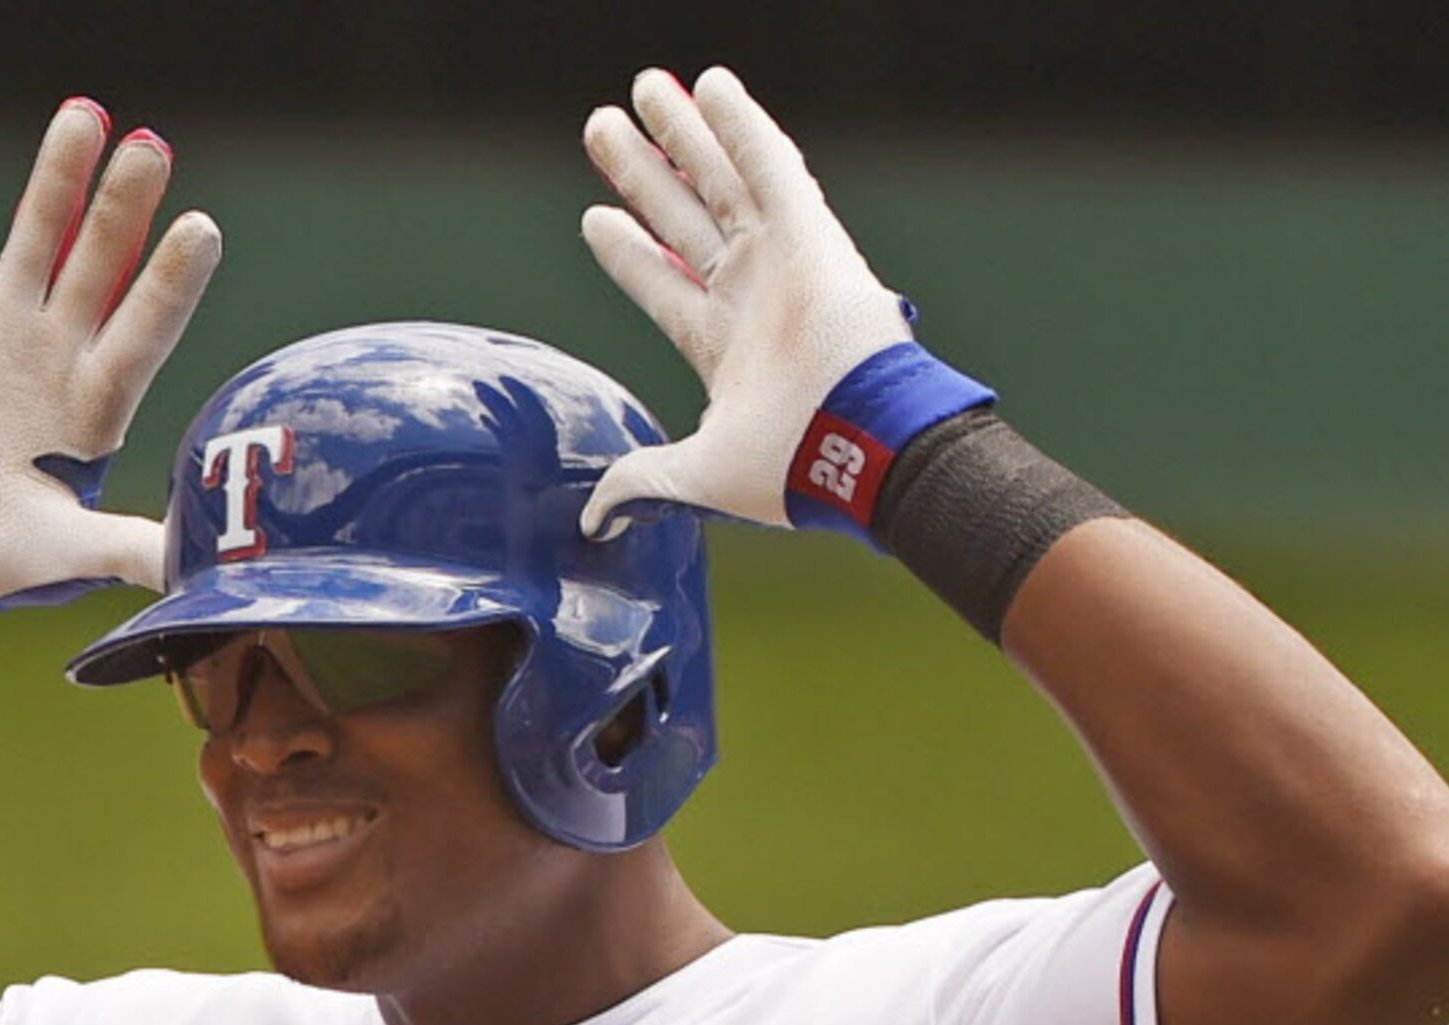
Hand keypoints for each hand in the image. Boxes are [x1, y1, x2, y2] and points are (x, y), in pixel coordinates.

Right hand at [0, 102, 221, 643]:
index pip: (145, 329)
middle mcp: (54, 358)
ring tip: (85, 114)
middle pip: (98, 266)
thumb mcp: (57, 553)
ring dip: (56, 180)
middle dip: (122, 208)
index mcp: (93, 407)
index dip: (170, 282)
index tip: (202, 229)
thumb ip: (121, 546)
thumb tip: (196, 564)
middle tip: (151, 148)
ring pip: (34, 239)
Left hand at [578, 67, 985, 541]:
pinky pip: (771, 164)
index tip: (595, 218)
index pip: (664, 287)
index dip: (630, 254)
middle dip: (642, 175)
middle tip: (603, 129)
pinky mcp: (810, 233)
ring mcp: (780, 261)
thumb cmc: (790, 466)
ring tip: (645, 91)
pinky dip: (742, 124)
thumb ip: (641, 480)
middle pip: (682, 220)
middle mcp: (750, 296)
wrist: (855, 447)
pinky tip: (711, 84)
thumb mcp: (696, 475)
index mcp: (725, 348)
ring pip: (720, 182)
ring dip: (683, 136)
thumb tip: (593, 516)